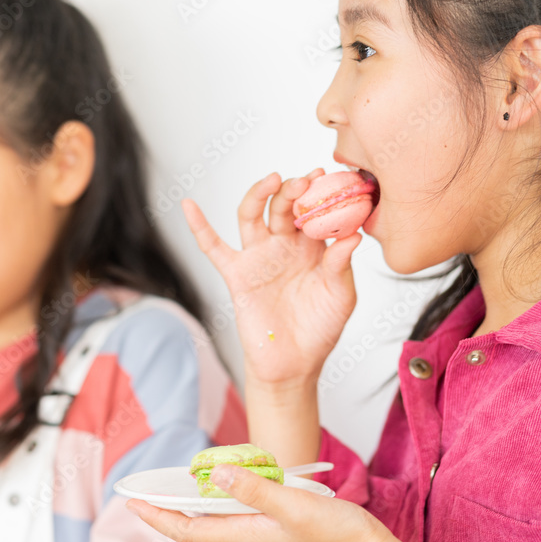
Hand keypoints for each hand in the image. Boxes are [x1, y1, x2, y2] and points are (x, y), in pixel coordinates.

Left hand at [127, 464, 389, 541]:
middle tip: (145, 498)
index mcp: (246, 536)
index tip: (133, 503)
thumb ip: (255, 490)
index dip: (158, 516)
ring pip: (214, 527)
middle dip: (166, 517)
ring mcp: (263, 538)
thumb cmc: (339, 537)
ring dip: (191, 511)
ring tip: (174, 491)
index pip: (188, 529)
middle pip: (195, 531)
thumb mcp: (295, 504)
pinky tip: (226, 490)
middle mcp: (249, 540)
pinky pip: (236, 520)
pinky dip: (220, 506)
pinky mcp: (278, 532)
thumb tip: (215, 476)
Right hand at [184, 170, 362, 385]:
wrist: (294, 363)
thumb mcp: (340, 295)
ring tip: (274, 180)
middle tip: (307, 180)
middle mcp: (284, 246)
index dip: (321, 194)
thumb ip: (341, 265)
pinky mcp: (237, 274)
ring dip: (260, 194)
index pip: (314, 211)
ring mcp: (259, 257)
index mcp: (312, 246)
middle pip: (283, 206)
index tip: (329, 178)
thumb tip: (353, 235)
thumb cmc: (320, 329)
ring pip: (252, 216)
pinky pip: (213, 248)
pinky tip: (188, 205)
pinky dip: (199, 226)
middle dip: (294, 189)